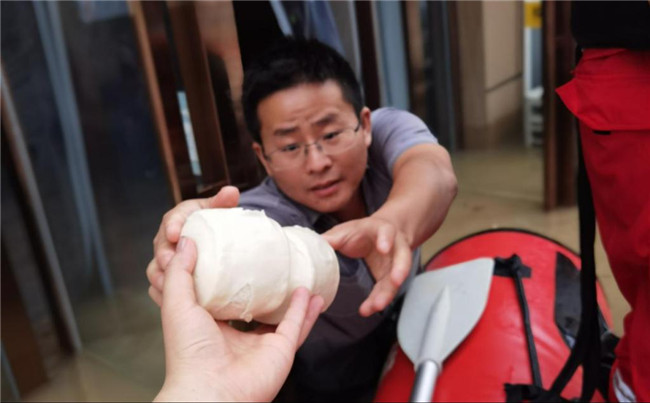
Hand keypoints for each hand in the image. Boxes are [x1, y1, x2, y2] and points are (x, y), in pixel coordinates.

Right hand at [147, 186, 239, 305]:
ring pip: (157, 268)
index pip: (173, 219)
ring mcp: (169, 258)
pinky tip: (171, 299)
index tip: (175, 233)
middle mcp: (171, 238)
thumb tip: (231, 191)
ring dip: (161, 275)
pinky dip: (165, 291)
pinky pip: (162, 285)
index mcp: (182, 218)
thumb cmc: (219, 225)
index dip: (173, 225)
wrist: (221, 245)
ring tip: (168, 284)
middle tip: (170, 263)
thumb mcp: (221, 213)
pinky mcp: (171, 276)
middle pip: (161, 246)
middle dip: (164, 254)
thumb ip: (223, 203)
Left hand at [154, 237, 323, 401]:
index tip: (231, 256)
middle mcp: (236, 337)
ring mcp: (260, 345)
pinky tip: (309, 292)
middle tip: (267, 263)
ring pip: (280, 317)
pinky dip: (304, 310)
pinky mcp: (280, 351)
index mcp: (209, 327)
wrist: (211, 390)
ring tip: (297, 276)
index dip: (226, 279)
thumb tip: (188, 242)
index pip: (221, 298)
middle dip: (261, 288)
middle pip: (253, 307)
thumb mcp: (176, 304)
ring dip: (291, 299)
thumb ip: (180, 272)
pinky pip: (296, 326)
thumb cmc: (189, 354)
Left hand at [322, 216, 411, 316]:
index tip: (383, 248)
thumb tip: (312, 244)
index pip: (387, 232)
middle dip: (399, 270)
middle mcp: (395, 246)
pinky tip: (367, 310)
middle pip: (403, 258)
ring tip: (376, 305)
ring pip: (396, 279)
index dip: (386, 239)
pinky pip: (386, 290)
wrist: (380, 233)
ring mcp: (395, 264)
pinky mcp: (391, 277)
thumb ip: (333, 237)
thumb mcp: (347, 230)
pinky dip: (377, 300)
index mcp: (382, 230)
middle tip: (395, 281)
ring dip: (387, 293)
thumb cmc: (362, 231)